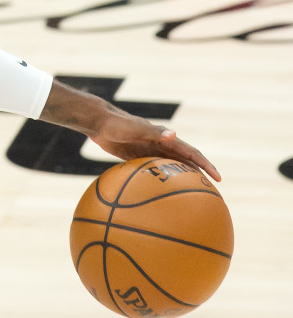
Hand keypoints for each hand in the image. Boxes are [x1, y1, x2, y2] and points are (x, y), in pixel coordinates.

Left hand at [88, 112, 220, 181]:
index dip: (206, 165)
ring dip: (182, 179)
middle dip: (200, 175)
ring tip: (191, 194)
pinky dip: (161, 180)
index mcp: (166, 139)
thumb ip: (153, 132)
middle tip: (211, 191)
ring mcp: (150, 151)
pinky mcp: (137, 156)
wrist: (99, 122)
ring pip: (171, 168)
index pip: (192, 154)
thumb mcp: (136, 128)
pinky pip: (154, 171)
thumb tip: (173, 135)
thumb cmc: (117, 125)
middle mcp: (161, 145)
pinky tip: (160, 192)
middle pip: (186, 163)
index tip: (218, 179)